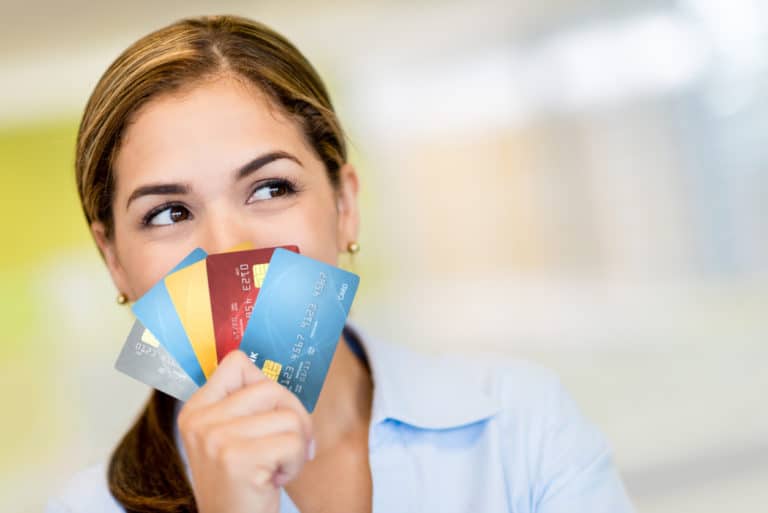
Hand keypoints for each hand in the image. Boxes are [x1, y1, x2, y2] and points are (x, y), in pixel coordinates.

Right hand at [178, 350, 313, 512]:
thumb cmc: (242, 484)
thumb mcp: (232, 437)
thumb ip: (245, 405)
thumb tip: (277, 371)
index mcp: (196, 409)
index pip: (237, 363)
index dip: (267, 384)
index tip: (272, 412)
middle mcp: (200, 420)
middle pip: (271, 387)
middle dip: (294, 417)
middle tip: (289, 446)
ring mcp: (215, 438)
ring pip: (288, 416)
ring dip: (296, 446)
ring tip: (276, 467)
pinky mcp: (237, 458)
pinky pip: (293, 442)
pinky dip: (296, 463)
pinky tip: (274, 479)